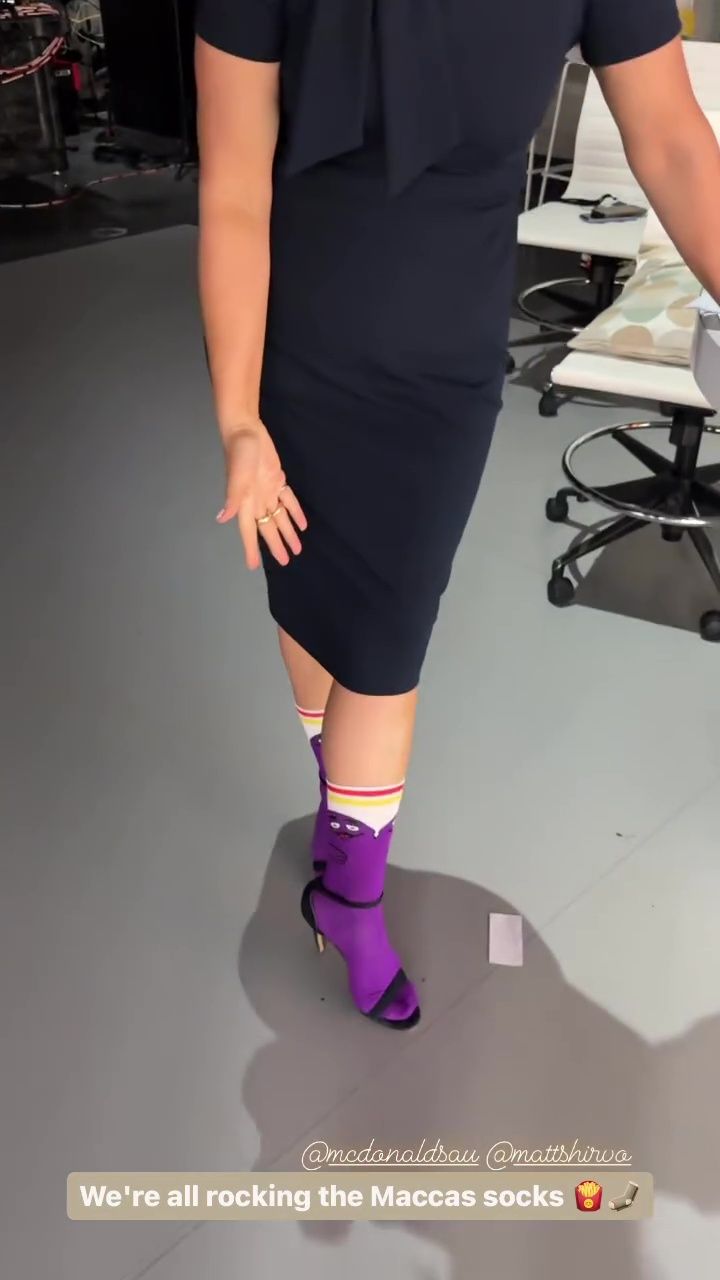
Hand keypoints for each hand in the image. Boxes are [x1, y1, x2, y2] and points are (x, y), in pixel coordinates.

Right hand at [216, 422, 306, 569]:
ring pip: (278, 517)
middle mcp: (255, 500)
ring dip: (287, 532)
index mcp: (244, 501)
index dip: (251, 548)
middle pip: (266, 527)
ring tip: (296, 549)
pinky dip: (294, 512)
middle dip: (275, 544)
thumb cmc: (240, 451)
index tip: (253, 566)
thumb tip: (222, 519)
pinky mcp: (276, 479)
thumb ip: (232, 497)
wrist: (245, 428)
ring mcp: (267, 490)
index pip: (248, 530)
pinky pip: (286, 500)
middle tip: (285, 561)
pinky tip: (302, 524)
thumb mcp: (237, 474)